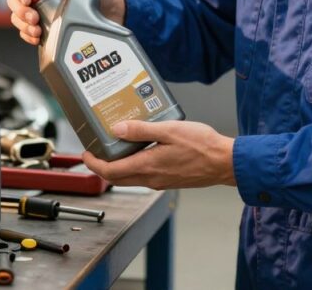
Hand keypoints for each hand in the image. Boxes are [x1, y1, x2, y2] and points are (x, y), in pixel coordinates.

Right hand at [6, 0, 126, 45]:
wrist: (111, 13)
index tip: (27, 1)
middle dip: (20, 11)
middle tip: (33, 19)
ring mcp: (41, 9)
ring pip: (18, 16)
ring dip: (23, 26)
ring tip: (36, 32)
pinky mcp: (44, 25)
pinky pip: (27, 30)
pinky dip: (28, 36)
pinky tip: (38, 39)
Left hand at [82, 120, 235, 189]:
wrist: (225, 163)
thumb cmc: (202, 146)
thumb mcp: (169, 130)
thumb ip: (141, 131)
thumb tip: (117, 130)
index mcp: (147, 166)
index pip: (110, 172)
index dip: (93, 164)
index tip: (86, 153)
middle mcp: (151, 178)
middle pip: (117, 178)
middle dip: (102, 166)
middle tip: (95, 152)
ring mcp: (160, 181)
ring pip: (130, 178)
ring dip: (118, 166)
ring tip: (116, 147)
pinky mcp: (169, 180)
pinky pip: (144, 176)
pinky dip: (134, 166)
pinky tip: (141, 150)